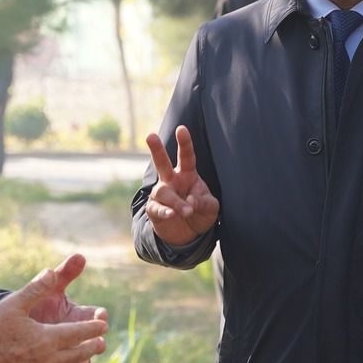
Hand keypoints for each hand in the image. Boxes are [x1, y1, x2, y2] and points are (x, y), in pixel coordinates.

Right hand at [0, 254, 108, 362]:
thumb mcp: (13, 305)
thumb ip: (35, 289)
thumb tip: (52, 271)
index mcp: (48, 339)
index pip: (80, 333)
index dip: (93, 328)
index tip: (103, 325)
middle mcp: (50, 362)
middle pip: (80, 354)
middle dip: (93, 347)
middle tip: (101, 342)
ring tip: (86, 360)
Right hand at [143, 125, 219, 246]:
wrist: (188, 234)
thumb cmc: (200, 213)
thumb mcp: (211, 208)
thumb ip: (205, 202)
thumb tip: (190, 200)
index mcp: (187, 174)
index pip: (186, 156)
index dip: (184, 143)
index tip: (181, 128)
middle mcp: (171, 181)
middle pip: (162, 163)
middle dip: (156, 150)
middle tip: (150, 136)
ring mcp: (161, 195)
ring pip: (163, 192)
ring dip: (176, 202)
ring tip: (188, 211)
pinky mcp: (154, 210)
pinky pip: (156, 208)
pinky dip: (165, 211)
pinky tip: (172, 215)